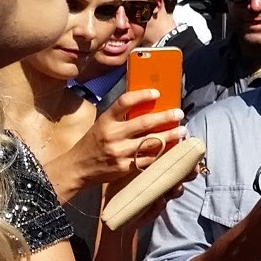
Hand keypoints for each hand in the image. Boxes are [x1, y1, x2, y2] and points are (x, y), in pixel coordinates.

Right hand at [67, 92, 183, 187]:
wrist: (79, 167)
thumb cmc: (93, 143)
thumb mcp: (102, 124)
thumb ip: (120, 117)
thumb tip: (146, 105)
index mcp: (106, 120)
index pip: (125, 102)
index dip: (142, 95)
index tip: (157, 93)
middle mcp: (113, 135)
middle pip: (144, 123)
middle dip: (165, 117)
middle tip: (179, 114)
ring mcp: (119, 152)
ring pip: (150, 142)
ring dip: (169, 136)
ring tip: (181, 131)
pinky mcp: (125, 167)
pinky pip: (148, 159)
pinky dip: (161, 153)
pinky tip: (171, 149)